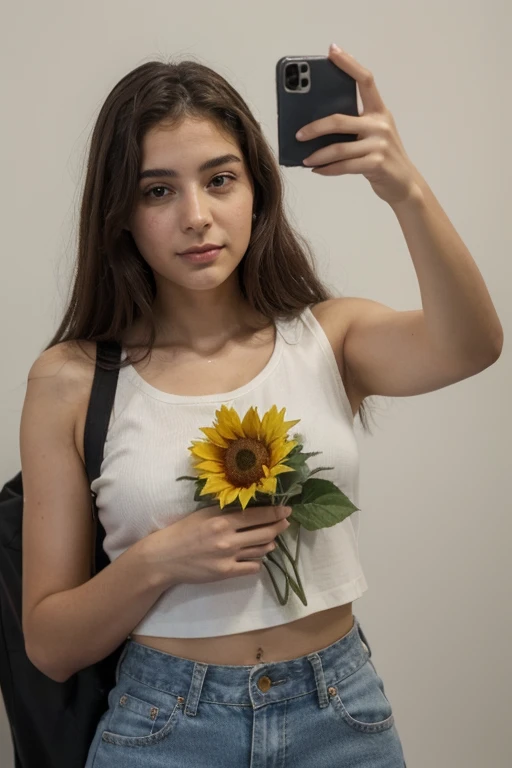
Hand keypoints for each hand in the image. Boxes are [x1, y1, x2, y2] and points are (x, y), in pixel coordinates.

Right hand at [139, 504, 291, 588]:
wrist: (165, 557)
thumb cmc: (184, 531)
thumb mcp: (205, 513)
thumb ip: (227, 511)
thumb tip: (252, 508)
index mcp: (222, 519)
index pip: (257, 514)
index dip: (275, 512)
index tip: (287, 509)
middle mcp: (228, 538)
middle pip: (265, 532)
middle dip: (280, 526)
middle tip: (286, 522)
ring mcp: (228, 557)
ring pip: (261, 550)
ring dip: (269, 543)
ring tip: (270, 539)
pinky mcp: (226, 573)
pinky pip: (252, 567)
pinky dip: (257, 561)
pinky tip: (255, 556)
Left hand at [296, 44, 421, 204]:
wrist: (405, 183)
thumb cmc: (382, 157)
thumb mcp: (373, 134)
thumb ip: (354, 126)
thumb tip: (317, 126)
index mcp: (379, 112)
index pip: (365, 80)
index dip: (349, 64)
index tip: (332, 51)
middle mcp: (380, 124)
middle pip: (339, 120)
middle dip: (315, 128)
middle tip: (299, 134)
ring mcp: (379, 145)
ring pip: (338, 148)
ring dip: (318, 155)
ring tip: (305, 159)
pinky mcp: (376, 164)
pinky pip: (344, 166)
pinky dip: (327, 170)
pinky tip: (317, 170)